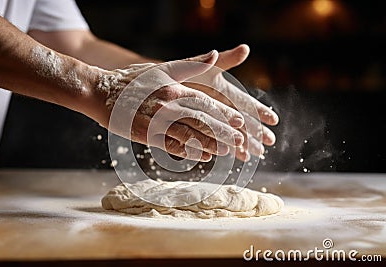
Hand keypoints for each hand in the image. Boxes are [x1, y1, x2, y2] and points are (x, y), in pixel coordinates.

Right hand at [93, 51, 245, 161]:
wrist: (101, 92)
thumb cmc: (133, 80)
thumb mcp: (163, 67)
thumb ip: (191, 64)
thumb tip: (217, 55)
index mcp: (174, 88)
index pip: (205, 102)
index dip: (223, 113)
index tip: (239, 121)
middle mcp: (168, 104)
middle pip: (200, 120)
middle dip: (222, 131)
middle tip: (240, 140)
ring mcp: (156, 121)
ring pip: (188, 135)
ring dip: (209, 144)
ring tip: (227, 151)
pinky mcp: (146, 135)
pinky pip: (171, 145)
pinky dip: (188, 151)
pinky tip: (202, 157)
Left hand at [184, 44, 278, 161]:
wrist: (155, 86)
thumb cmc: (176, 72)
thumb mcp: (198, 64)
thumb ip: (222, 60)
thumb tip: (246, 49)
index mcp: (222, 89)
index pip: (244, 101)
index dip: (259, 111)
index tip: (274, 120)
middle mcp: (219, 103)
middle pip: (242, 120)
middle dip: (256, 131)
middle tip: (270, 142)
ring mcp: (210, 116)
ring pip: (231, 131)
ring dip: (244, 143)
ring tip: (257, 155)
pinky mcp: (200, 126)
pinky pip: (216, 138)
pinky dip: (226, 146)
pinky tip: (237, 157)